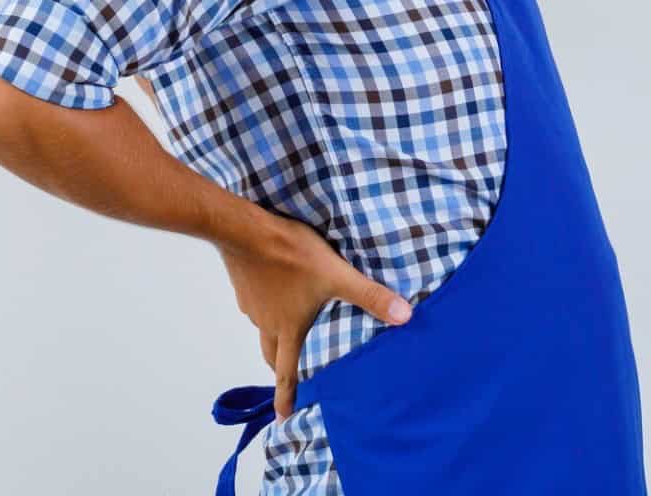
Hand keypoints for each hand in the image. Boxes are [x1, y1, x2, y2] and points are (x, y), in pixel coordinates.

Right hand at [217, 208, 413, 420]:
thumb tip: (405, 317)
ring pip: (264, 329)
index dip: (285, 398)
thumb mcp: (337, 274)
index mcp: (288, 329)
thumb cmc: (291, 256)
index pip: (286, 373)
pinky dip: (268, 306)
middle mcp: (266, 323)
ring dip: (275, 335)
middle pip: (271, 354)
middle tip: (288, 377)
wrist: (245, 231)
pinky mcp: (245, 286)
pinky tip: (277, 291)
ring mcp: (253, 305)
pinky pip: (257, 304)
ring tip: (289, 330)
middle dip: (281, 368)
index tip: (283, 419)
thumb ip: (369, 296)